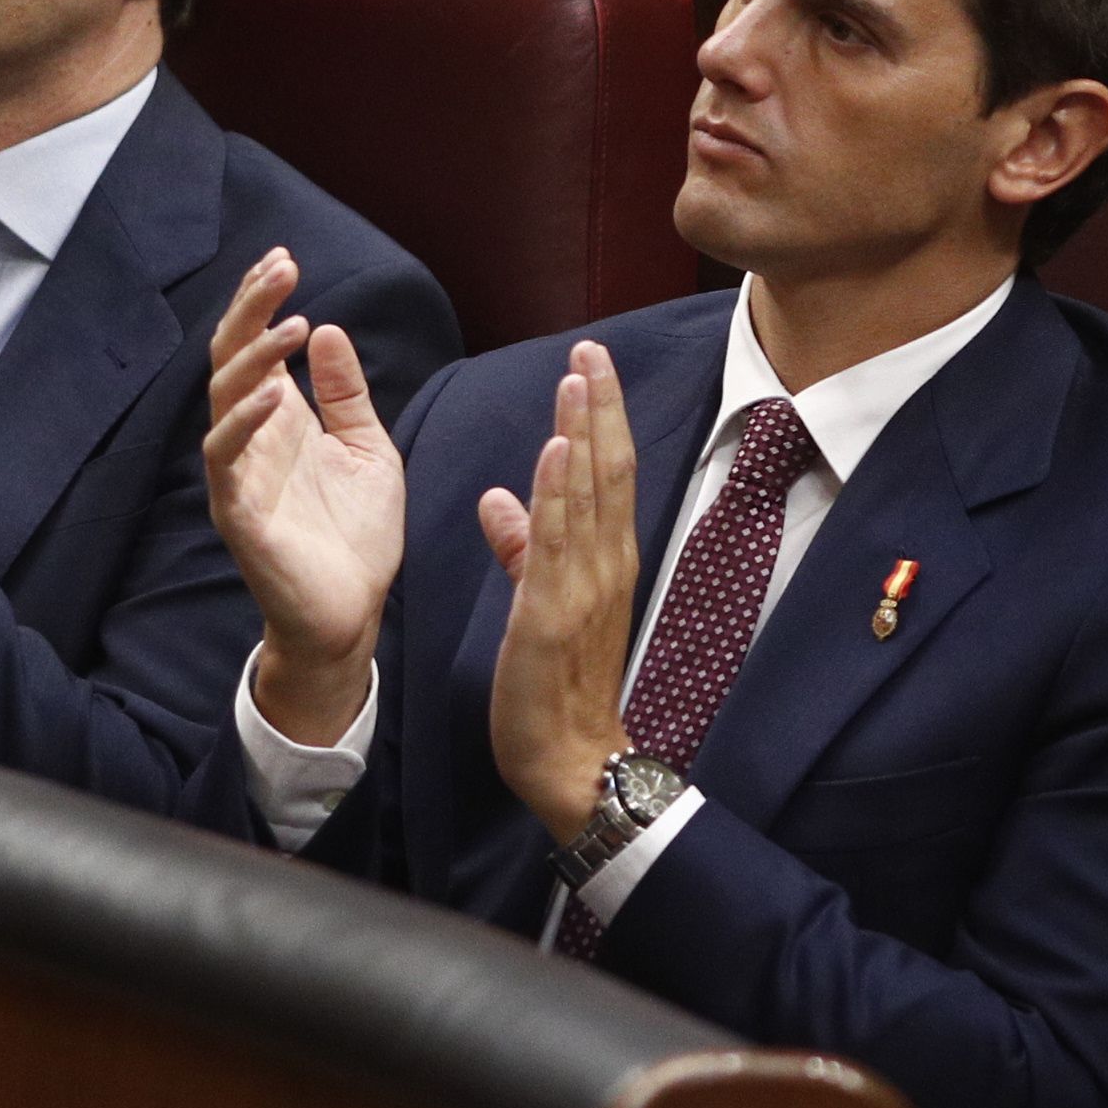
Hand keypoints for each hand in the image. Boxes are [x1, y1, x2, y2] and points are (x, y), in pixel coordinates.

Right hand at [204, 250, 404, 742]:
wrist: (352, 613)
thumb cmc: (355, 535)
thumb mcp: (367, 449)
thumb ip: (347, 395)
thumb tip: (330, 330)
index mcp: (277, 420)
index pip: (254, 346)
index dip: (262, 301)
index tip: (285, 258)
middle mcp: (249, 440)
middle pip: (230, 359)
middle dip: (251, 310)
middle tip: (282, 266)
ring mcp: (238, 476)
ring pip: (223, 402)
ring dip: (252, 358)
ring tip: (290, 322)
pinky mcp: (238, 515)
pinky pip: (226, 461)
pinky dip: (244, 424)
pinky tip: (272, 395)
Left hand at [478, 346, 640, 845]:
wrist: (570, 760)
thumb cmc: (557, 688)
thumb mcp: (537, 605)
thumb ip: (523, 549)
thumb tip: (500, 499)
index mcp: (603, 562)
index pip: (607, 474)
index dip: (602, 416)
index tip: (592, 363)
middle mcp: (604, 566)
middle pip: (607, 471)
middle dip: (599, 406)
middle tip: (593, 347)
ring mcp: (582, 589)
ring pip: (586, 496)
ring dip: (580, 432)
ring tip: (576, 376)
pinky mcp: (549, 616)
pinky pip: (555, 545)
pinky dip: (557, 494)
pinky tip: (555, 451)